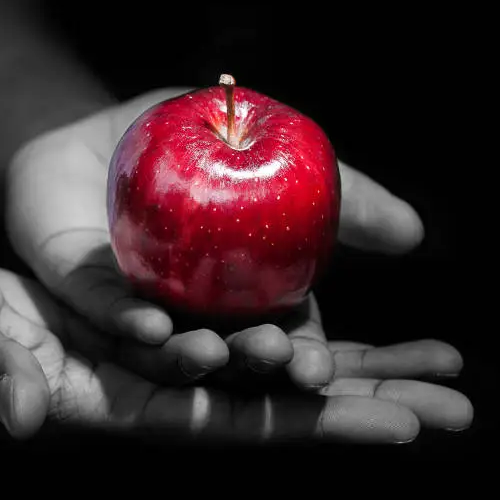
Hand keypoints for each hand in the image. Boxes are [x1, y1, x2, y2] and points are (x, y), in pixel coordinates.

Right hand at [0, 239, 471, 442]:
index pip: (232, 425)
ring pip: (276, 366)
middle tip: (455, 403)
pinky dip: (306, 326)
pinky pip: (247, 327)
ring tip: (435, 360)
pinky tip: (353, 325)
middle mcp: (157, 390)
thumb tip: (26, 413)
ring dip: (356, 363)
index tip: (399, 424)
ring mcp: (165, 359)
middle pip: (279, 404)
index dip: (313, 426)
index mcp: (118, 405)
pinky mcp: (164, 324)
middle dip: (366, 403)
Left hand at [6, 89, 425, 385]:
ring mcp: (141, 307)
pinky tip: (151, 327)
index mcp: (246, 298)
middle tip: (287, 368)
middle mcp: (196, 314)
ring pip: (169, 349)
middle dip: (260, 367)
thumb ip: (340, 195)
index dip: (303, 358)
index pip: (282, 339)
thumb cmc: (205, 146)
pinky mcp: (87, 291)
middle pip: (231, 355)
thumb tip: (413, 234)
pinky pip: (107, 311)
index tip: (321, 370)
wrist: (118, 129)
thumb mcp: (280, 157)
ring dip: (195, 357)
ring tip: (217, 353)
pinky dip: (129, 320)